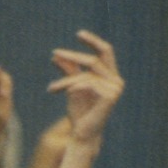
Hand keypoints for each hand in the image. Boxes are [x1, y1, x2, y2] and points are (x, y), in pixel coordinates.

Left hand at [45, 31, 121, 145]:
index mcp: (110, 75)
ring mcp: (116, 88)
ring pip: (86, 74)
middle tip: (54, 53)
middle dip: (73, 55)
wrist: (82, 134)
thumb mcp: (71, 87)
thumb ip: (68, 71)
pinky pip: (87, 84)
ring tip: (51, 88)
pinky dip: (72, 87)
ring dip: (66, 80)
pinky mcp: (111, 96)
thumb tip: (56, 55)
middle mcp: (116, 79)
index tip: (78, 34)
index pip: (105, 51)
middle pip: (94, 59)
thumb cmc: (78, 112)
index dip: (93, 41)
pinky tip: (64, 93)